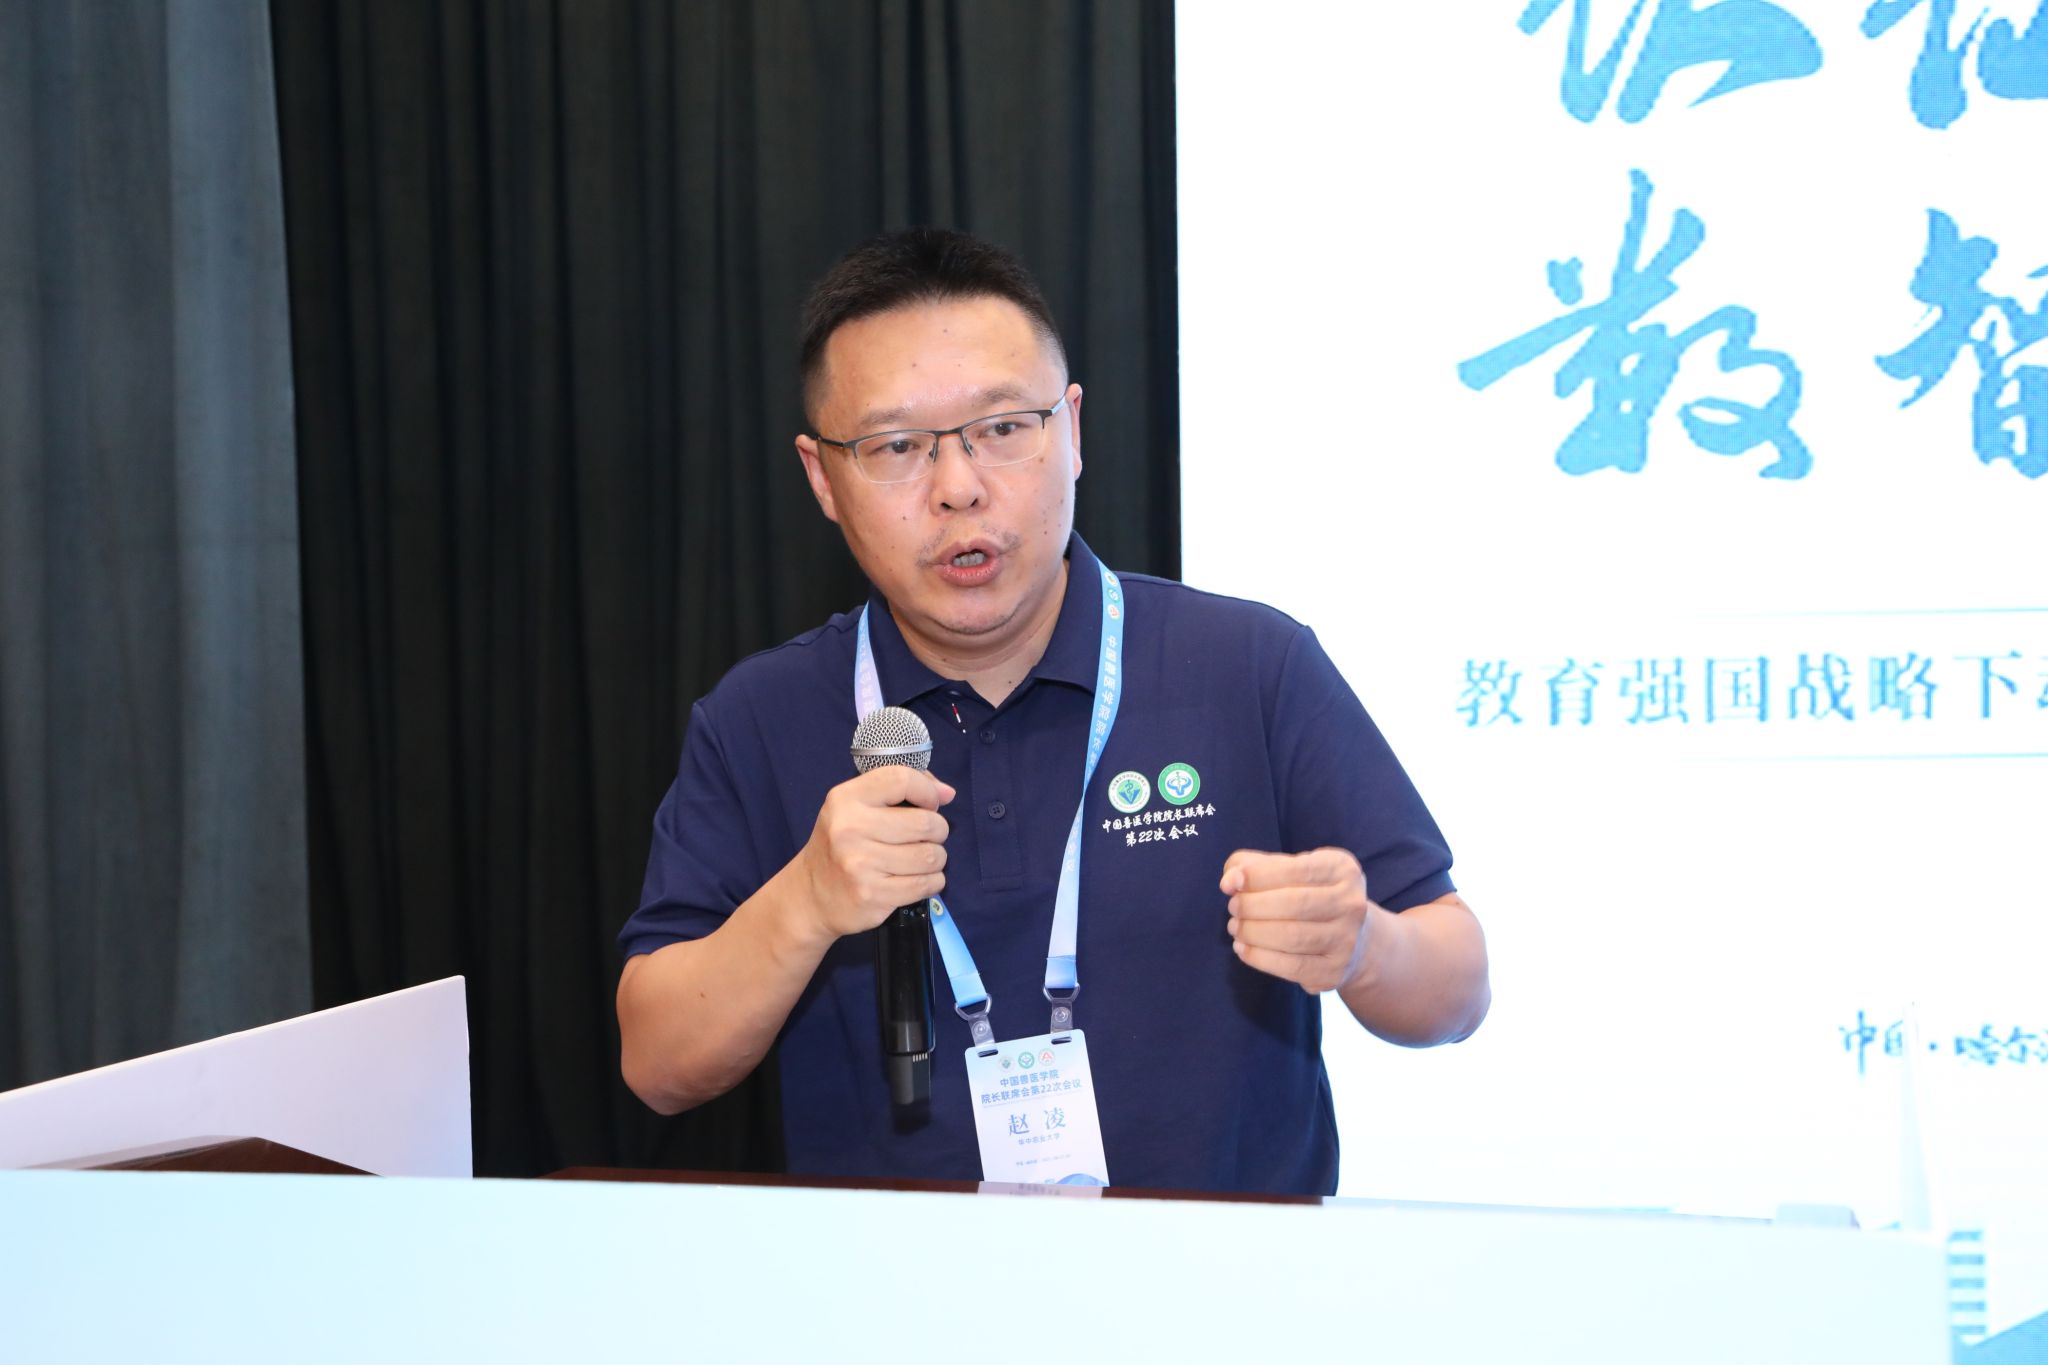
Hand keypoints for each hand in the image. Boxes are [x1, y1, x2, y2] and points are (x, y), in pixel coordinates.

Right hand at [795, 766, 955, 941]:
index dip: (927, 791)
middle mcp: (850, 828)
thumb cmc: (841, 845)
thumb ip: (901, 790)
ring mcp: (860, 864)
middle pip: (925, 822)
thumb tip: (948, 793)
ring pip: (931, 856)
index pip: (901, 779)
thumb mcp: (857, 808)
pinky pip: (926, 884)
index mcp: (846, 799)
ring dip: (936, 859)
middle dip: (937, 830)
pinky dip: (932, 881)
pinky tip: (918, 879)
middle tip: (927, 837)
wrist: (810, 896)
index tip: (930, 804)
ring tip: (921, 859)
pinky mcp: (872, 894)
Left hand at [1219, 847, 1373, 993]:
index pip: (1297, 869)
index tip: (1230, 883)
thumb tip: (1229, 880)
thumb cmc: (1309, 895)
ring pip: (1291, 937)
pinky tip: (1242, 948)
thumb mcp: (1290, 870)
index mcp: (1342, 870)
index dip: (1258, 876)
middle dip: (1253, 906)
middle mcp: (1352, 904)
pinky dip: (1258, 957)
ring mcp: (1346, 940)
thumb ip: (1257, 866)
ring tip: (1235, 927)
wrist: (1351, 942)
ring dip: (1252, 932)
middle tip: (1233, 908)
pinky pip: (1290, 966)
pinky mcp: (1333, 972)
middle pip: (1295, 904)